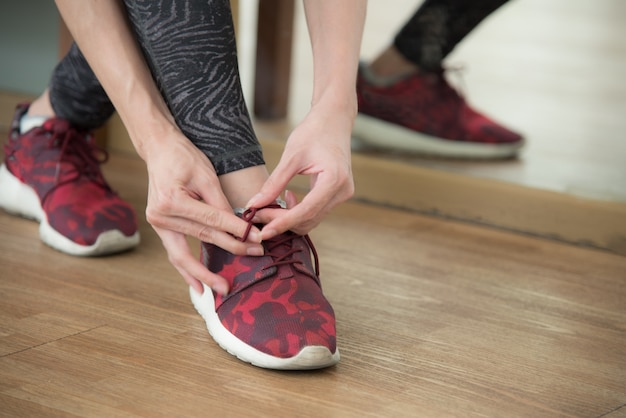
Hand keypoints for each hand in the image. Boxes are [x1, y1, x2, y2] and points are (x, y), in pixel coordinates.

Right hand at [143, 131, 262, 294]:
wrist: (158, 149)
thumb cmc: (183, 157)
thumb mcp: (206, 174)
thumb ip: (221, 203)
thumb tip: (240, 227)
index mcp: (172, 200)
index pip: (212, 220)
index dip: (236, 230)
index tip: (256, 239)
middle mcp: (161, 215)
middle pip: (202, 238)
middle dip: (231, 249)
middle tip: (254, 256)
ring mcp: (157, 223)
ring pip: (183, 255)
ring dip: (205, 273)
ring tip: (222, 289)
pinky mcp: (160, 227)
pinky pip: (174, 253)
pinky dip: (186, 271)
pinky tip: (198, 287)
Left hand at [246, 102, 354, 237]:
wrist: (334, 119)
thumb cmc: (314, 132)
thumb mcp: (291, 156)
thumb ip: (274, 183)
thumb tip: (254, 205)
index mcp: (334, 180)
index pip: (306, 212)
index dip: (283, 223)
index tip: (263, 231)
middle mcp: (342, 192)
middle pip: (309, 219)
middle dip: (283, 221)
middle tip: (258, 214)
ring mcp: (343, 194)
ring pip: (313, 219)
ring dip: (290, 218)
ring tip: (270, 205)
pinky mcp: (339, 194)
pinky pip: (317, 211)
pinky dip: (299, 211)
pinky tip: (289, 196)